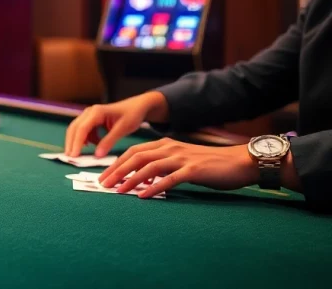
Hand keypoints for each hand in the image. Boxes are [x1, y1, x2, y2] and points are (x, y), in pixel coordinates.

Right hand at [64, 91, 167, 156]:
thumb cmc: (132, 115)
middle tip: (70, 158)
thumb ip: (109, 142)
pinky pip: (83, 130)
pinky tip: (92, 145)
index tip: (74, 156)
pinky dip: (85, 139)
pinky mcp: (91, 119)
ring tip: (77, 154)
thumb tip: (97, 156)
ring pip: (77, 129)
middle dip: (71, 143)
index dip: (76, 143)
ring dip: (76, 142)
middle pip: (74, 128)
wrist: (137, 106)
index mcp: (96, 112)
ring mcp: (89, 115)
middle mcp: (89, 112)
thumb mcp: (122, 129)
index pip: (82, 129)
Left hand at [98, 139, 257, 197]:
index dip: (117, 163)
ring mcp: (181, 158)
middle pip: (136, 157)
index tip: (104, 175)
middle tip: (103, 184)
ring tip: (118, 191)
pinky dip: (154, 187)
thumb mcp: (182, 160)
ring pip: (149, 167)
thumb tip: (143, 178)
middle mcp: (170, 148)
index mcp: (165, 144)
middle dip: (117, 170)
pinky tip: (143, 196)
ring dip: (131, 179)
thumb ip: (163, 165)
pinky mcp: (193, 170)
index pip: (134, 151)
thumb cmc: (209, 164)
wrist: (239, 162)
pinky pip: (169, 179)